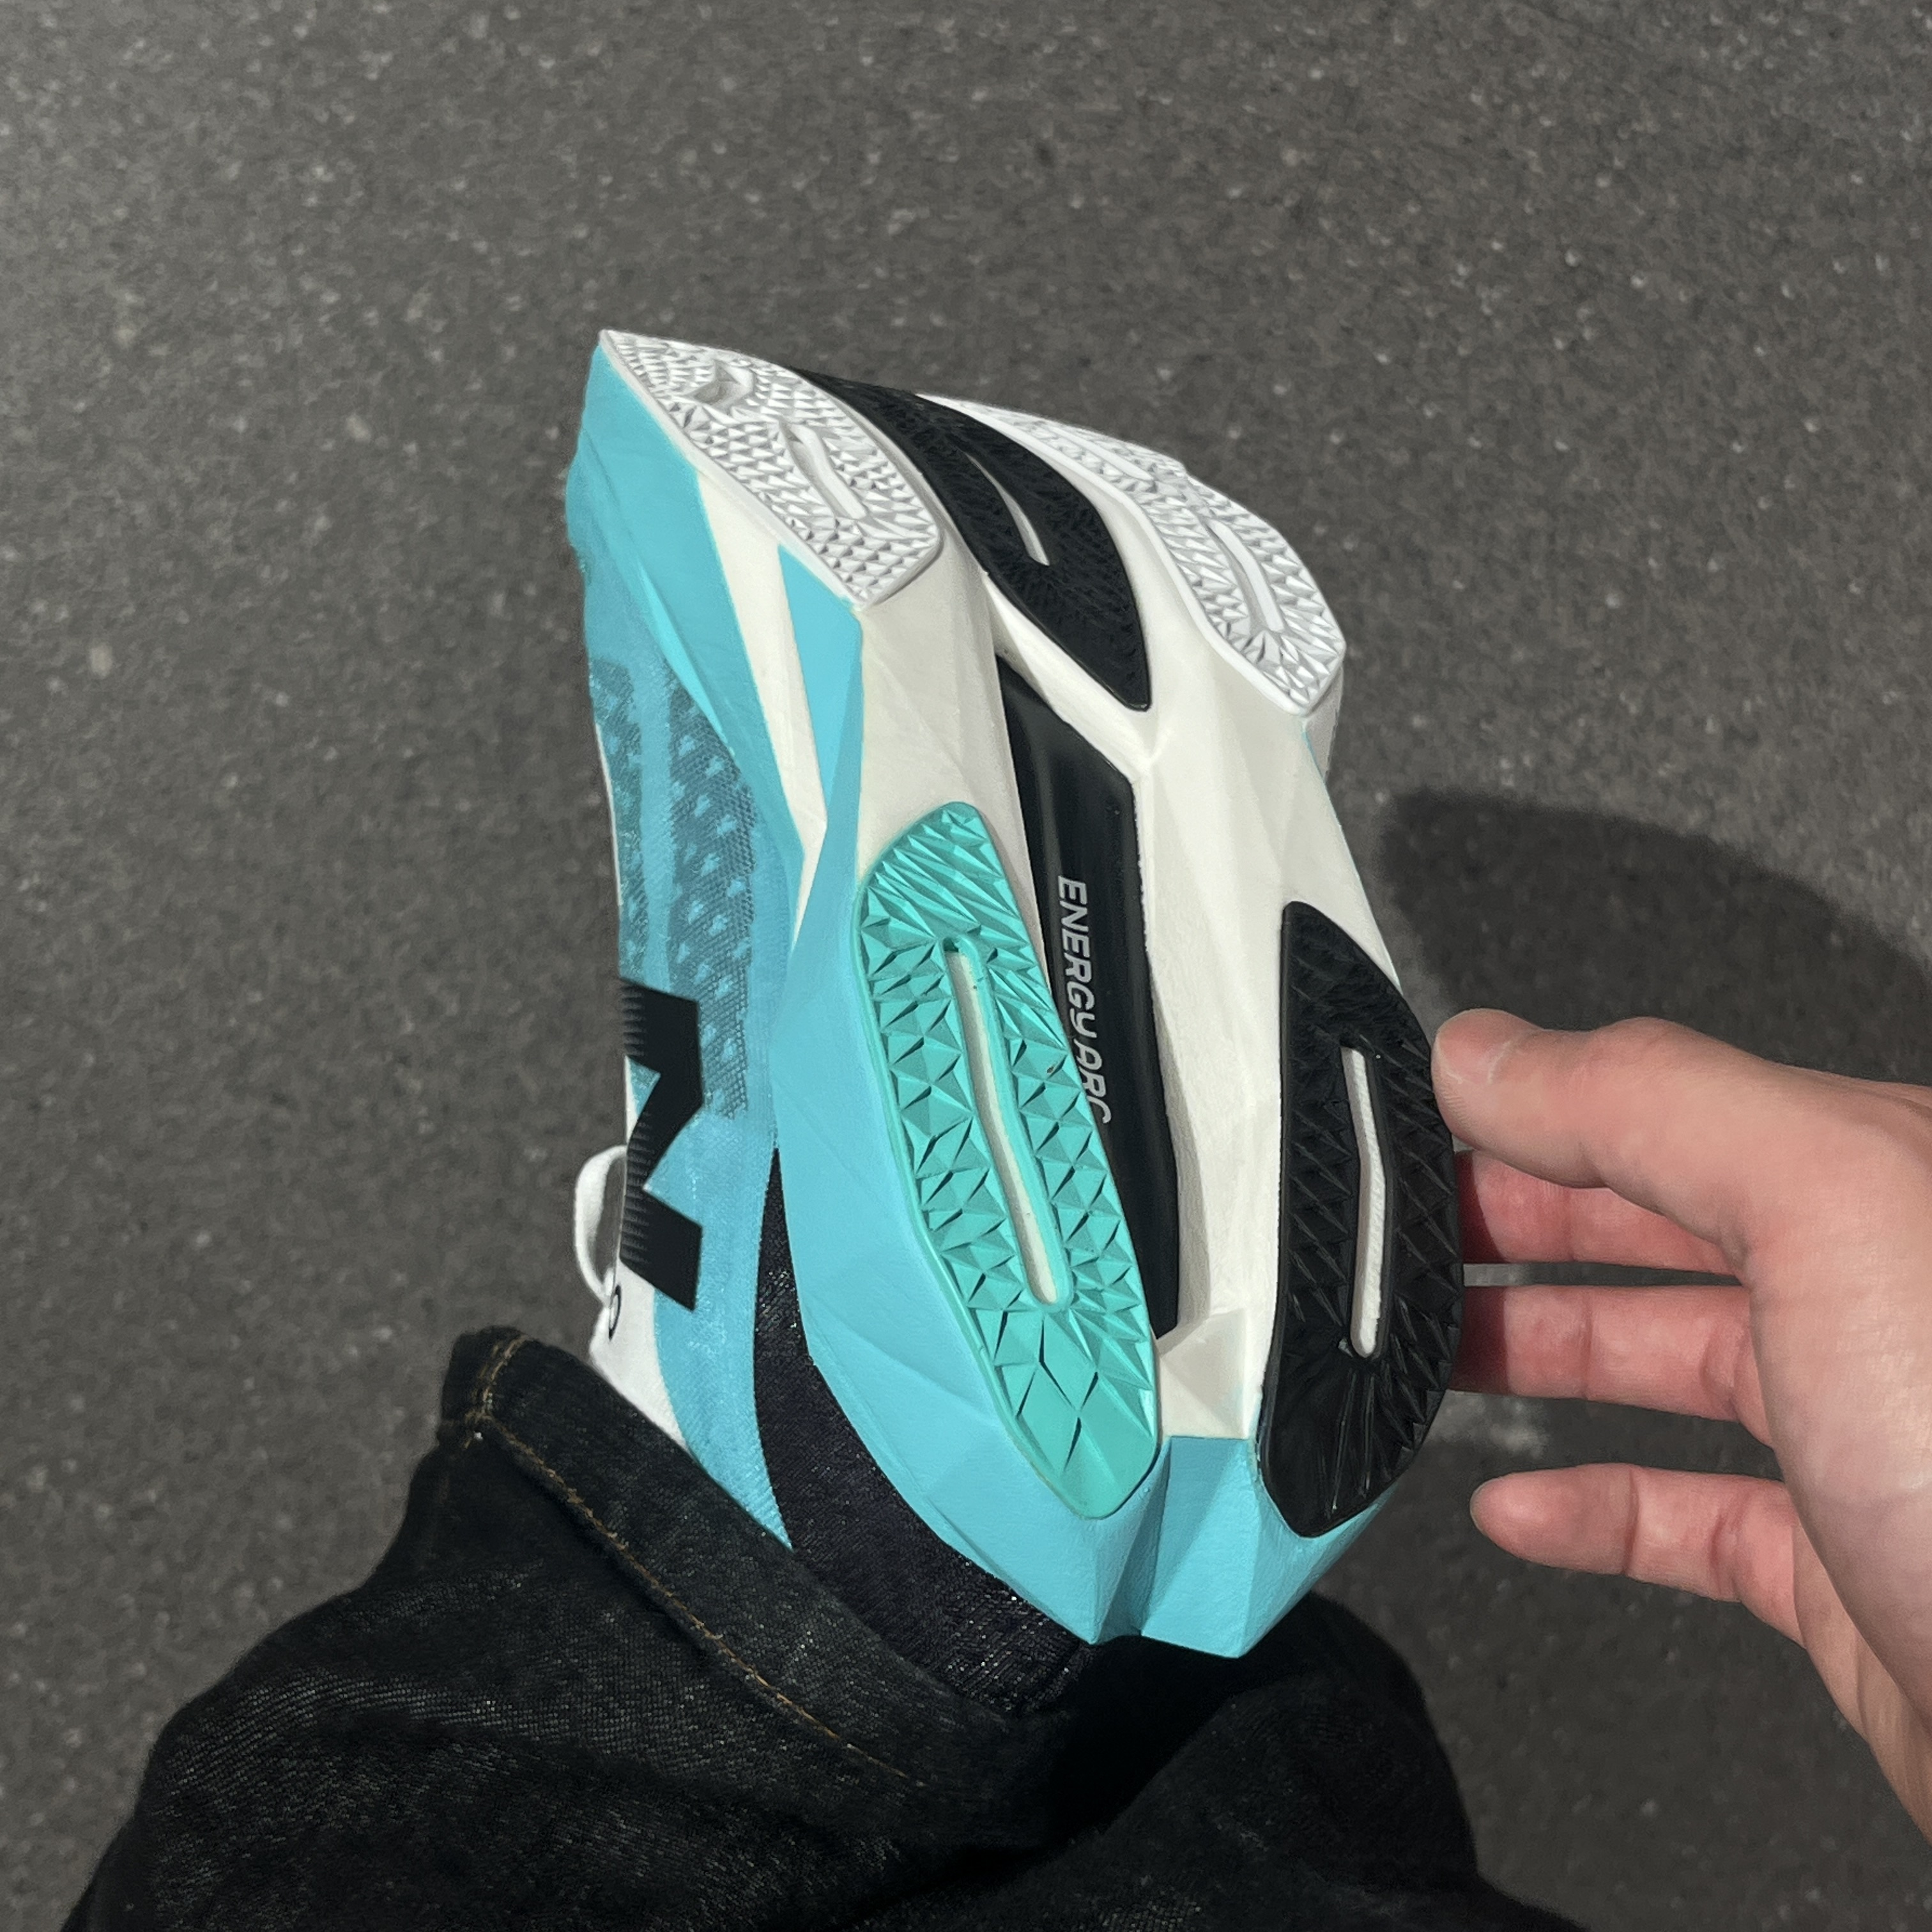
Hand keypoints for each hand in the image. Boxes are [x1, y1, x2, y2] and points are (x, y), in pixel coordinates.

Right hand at [1434, 1011, 1931, 1836]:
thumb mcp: (1832, 1209)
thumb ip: (1648, 1102)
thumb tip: (1491, 1053)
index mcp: (1893, 1178)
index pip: (1679, 1101)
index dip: (1537, 1102)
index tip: (1422, 1121)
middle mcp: (1892, 1294)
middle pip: (1668, 1223)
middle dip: (1520, 1219)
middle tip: (1408, 1231)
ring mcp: (1878, 1438)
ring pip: (1676, 1362)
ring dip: (1542, 1351)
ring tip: (1435, 1352)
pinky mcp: (1858, 1574)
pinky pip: (1697, 1519)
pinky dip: (1594, 1508)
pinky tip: (1522, 1508)